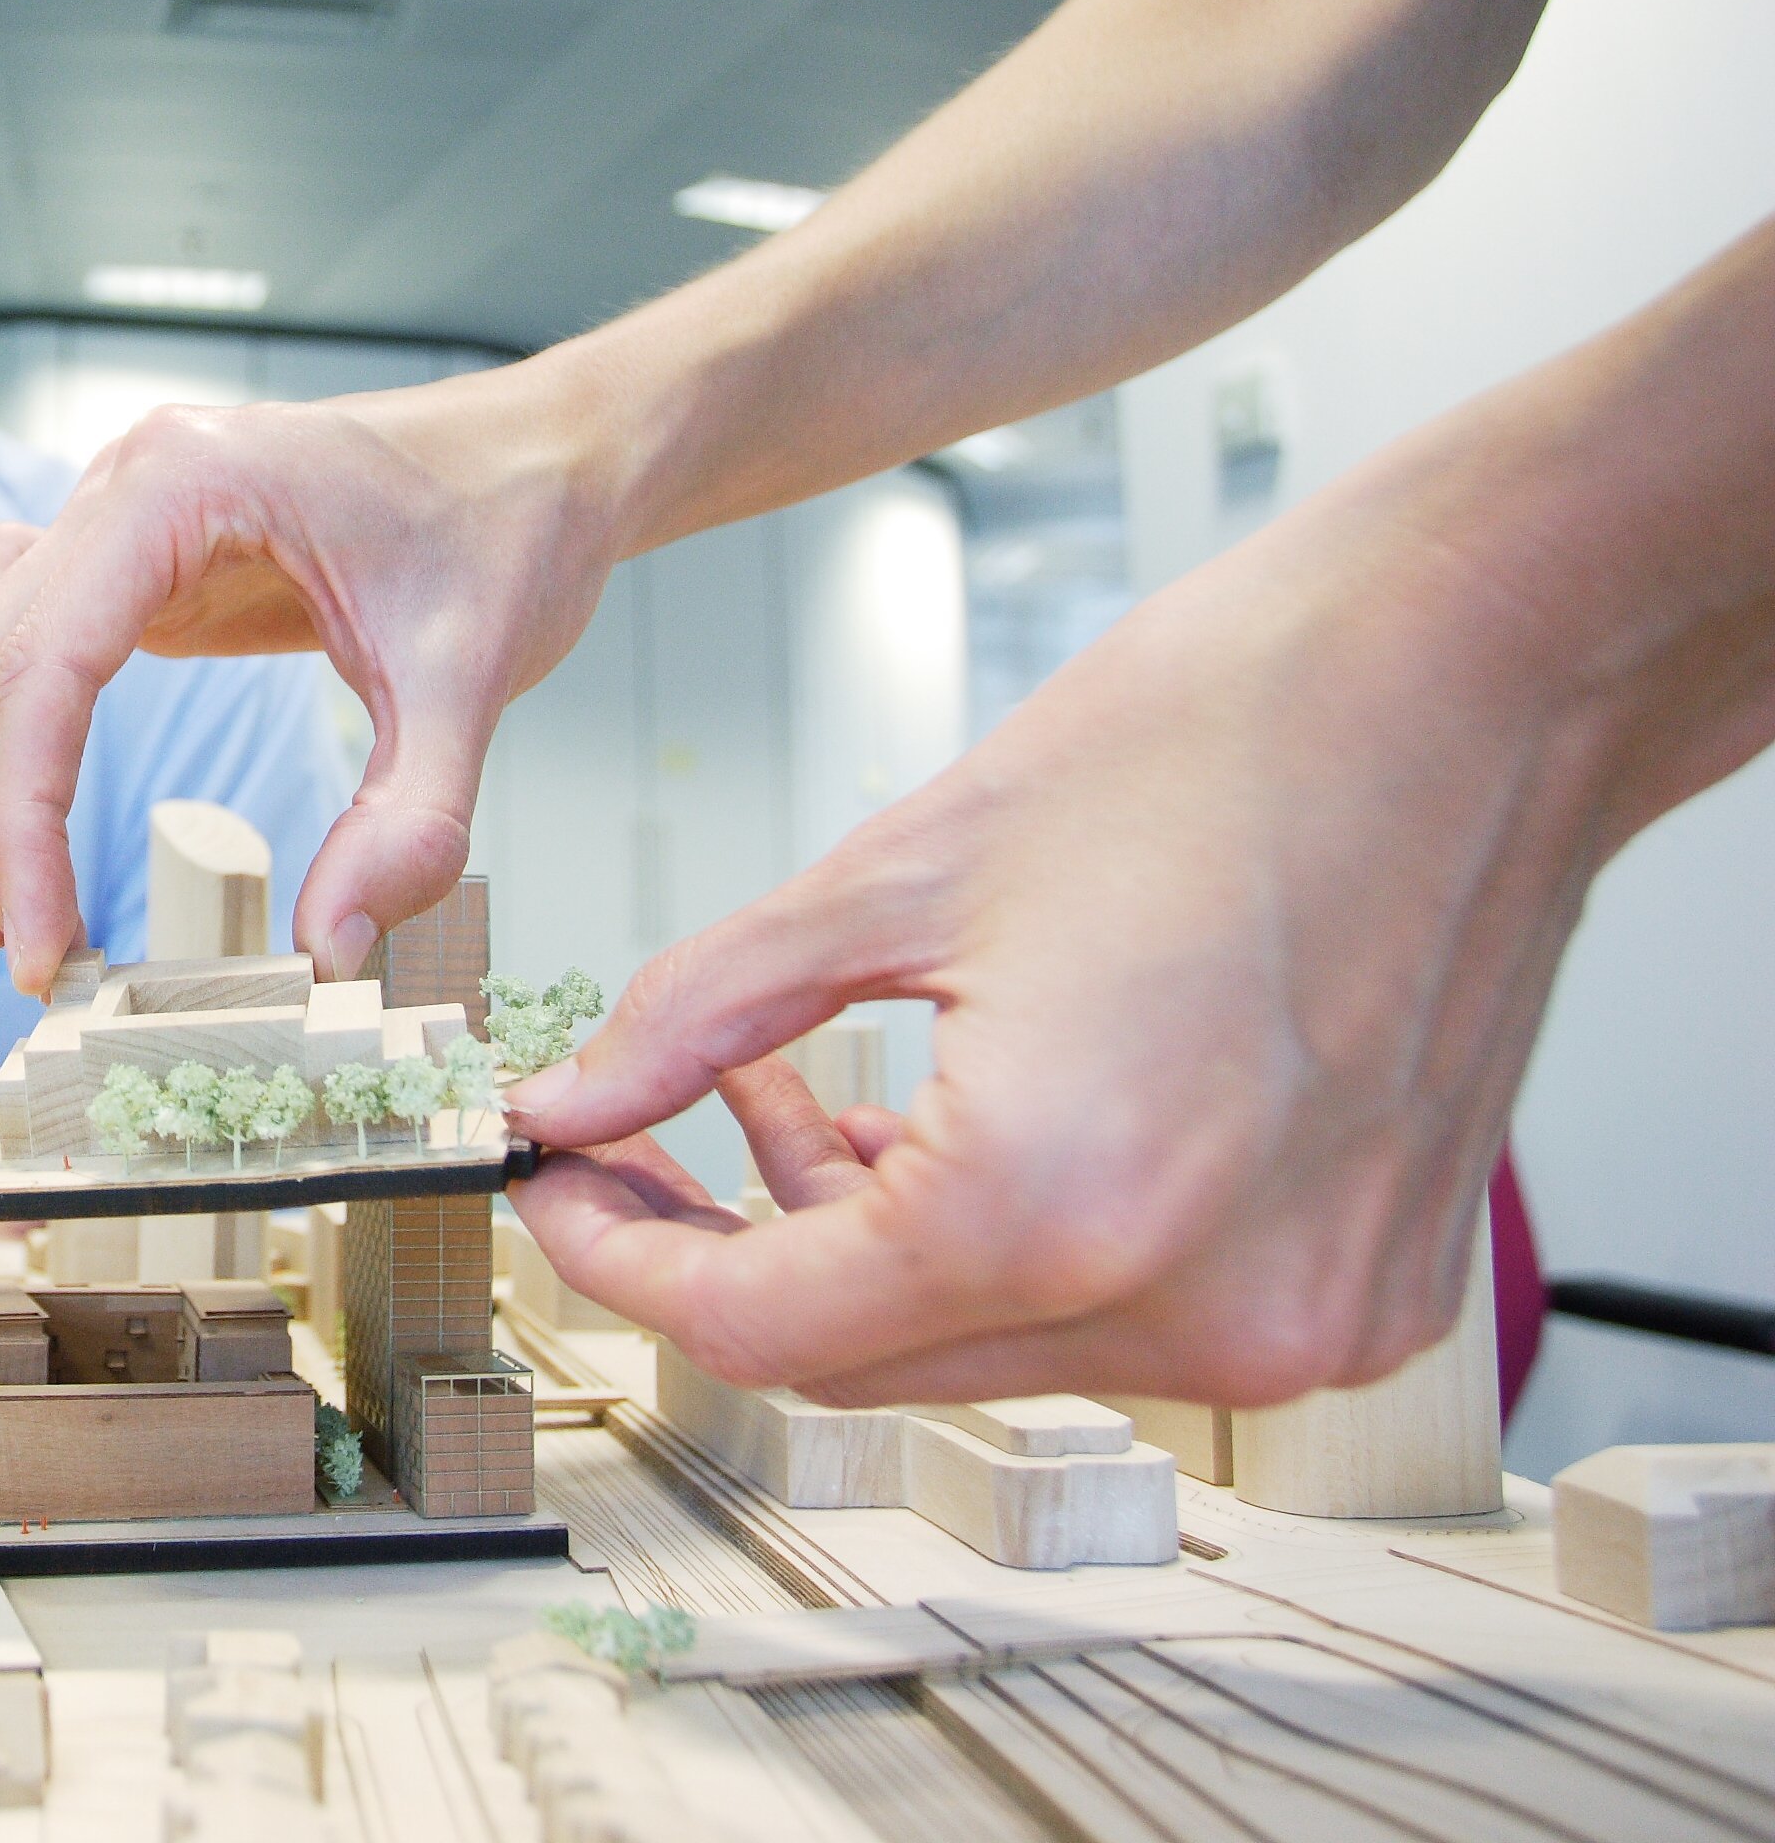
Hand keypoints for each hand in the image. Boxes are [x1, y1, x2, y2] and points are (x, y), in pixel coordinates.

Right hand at [0, 360, 613, 989]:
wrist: (543, 456)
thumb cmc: (507, 531)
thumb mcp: (471, 680)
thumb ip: (407, 822)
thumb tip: (325, 954)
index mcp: (185, 483)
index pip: (44, 667)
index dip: (20, 818)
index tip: (40, 942)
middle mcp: (125, 481)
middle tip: (29, 958)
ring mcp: (118, 511)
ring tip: (14, 913)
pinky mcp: (135, 552)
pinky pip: (24, 641)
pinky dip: (9, 737)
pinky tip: (27, 822)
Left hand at [508, 445, 1614, 1408]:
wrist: (1478, 678)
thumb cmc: (1226, 734)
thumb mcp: (895, 873)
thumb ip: (701, 1013)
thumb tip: (573, 1104)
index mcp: (1056, 1209)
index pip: (761, 1329)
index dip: (626, 1267)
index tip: (560, 1194)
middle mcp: (1193, 1309)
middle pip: (869, 1360)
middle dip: (735, 1255)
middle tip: (647, 1147)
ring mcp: (1296, 1324)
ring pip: (988, 1347)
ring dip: (871, 1246)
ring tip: (807, 1095)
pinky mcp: (1360, 1298)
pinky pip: (1124, 1318)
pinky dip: (1013, 1243)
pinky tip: (956, 1119)